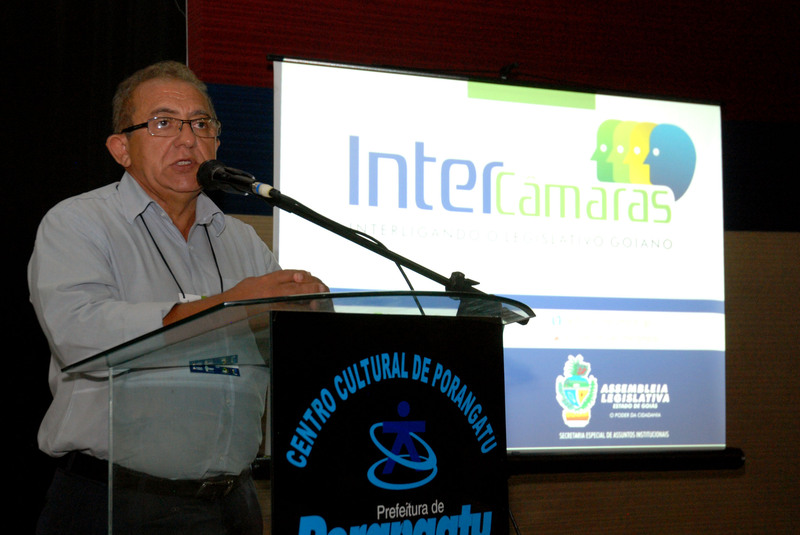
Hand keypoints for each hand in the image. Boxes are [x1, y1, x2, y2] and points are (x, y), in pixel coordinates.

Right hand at [163, 269, 327, 324]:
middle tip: (323, 288)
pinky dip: (297, 308)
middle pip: (295, 284)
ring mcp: (267, 300)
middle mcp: (267, 288)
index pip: (288, 274)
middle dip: (311, 286)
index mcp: (265, 279)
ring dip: (308, 296)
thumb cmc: (238, 298)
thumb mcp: (254, 283)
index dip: (303, 276)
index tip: (313, 278)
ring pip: (293, 296)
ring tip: (319, 297)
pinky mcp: (266, 311)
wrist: (220, 309)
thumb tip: (292, 278)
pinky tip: (306, 308)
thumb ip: (271, 281)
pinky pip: (286, 309)